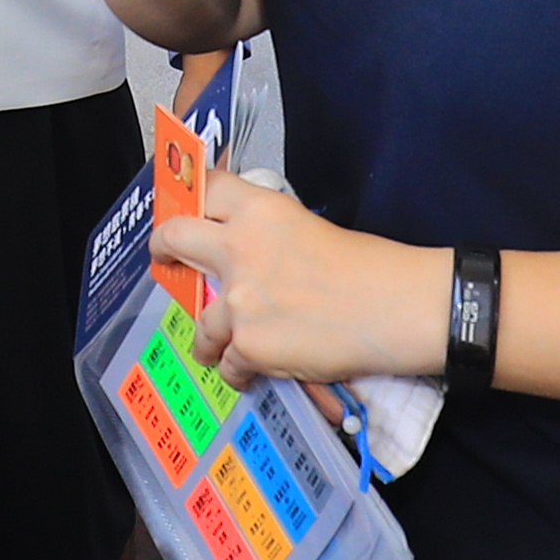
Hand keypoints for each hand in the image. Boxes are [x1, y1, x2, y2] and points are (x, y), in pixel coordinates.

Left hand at [161, 163, 441, 392]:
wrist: (395, 308)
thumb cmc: (370, 268)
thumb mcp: (309, 228)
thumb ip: (266, 236)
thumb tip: (242, 255)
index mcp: (260, 211)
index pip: (207, 188)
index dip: (190, 200)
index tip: (183, 212)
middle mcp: (239, 249)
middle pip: (174, 238)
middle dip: (163, 251)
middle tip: (166, 261)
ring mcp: (239, 299)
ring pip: (200, 324)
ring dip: (210, 338)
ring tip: (221, 347)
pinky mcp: (250, 344)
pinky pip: (228, 363)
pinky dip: (241, 371)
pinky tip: (259, 370)